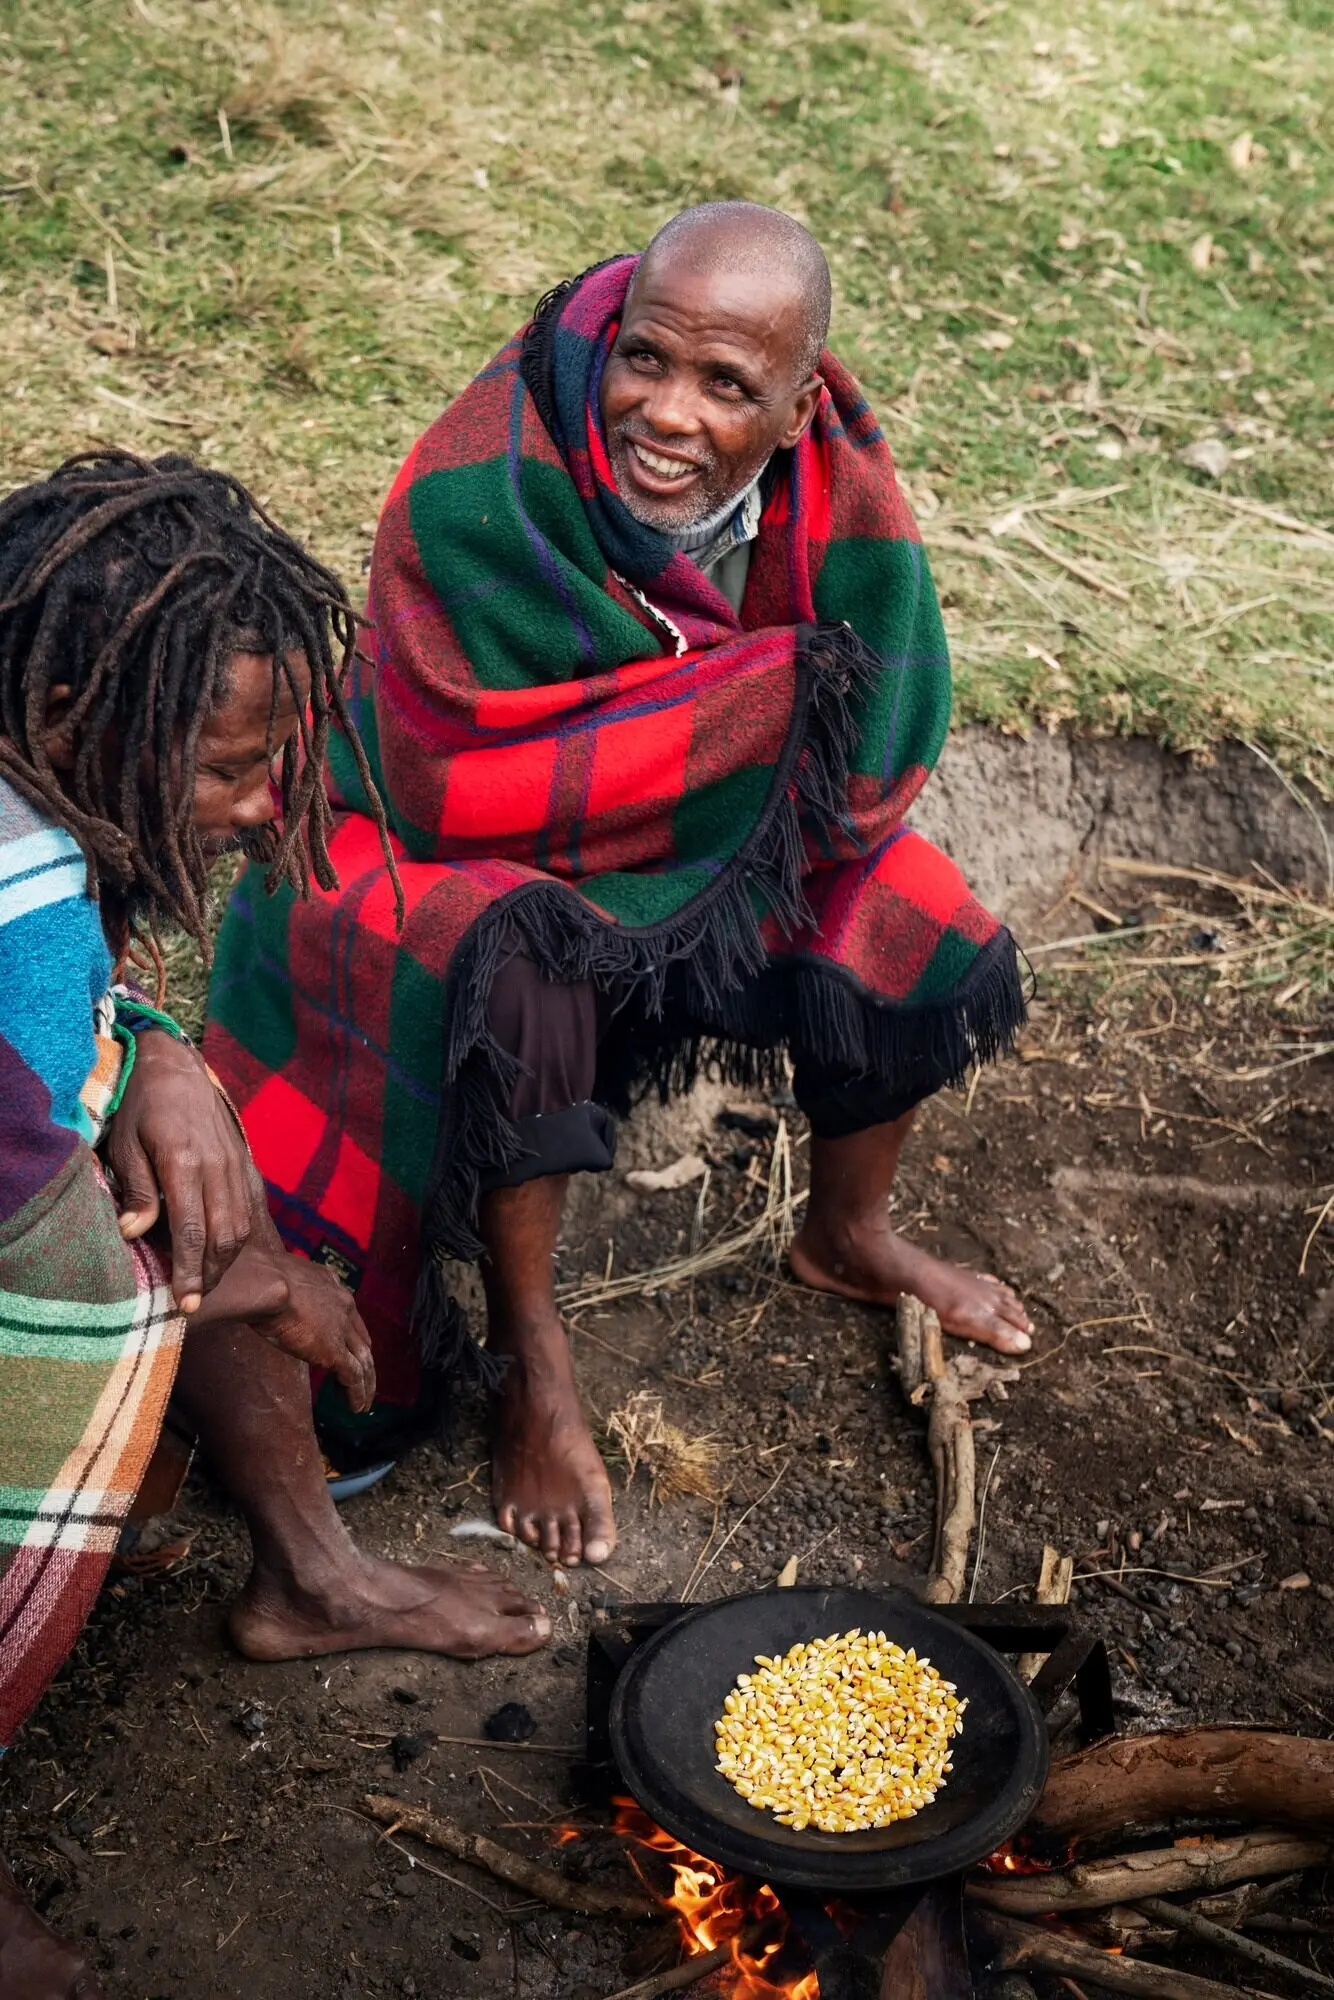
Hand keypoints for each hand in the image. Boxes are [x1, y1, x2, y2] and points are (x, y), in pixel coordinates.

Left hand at [106, 1030, 252, 1311]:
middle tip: (194, 1303)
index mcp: (184, 1162)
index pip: (191, 1229)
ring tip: (204, 1283)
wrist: (175, 1066)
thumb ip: (136, 1189)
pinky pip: (246, 1208)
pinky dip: (236, 1237)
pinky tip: (219, 1252)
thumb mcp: (125, 1144)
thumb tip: (134, 1234)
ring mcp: (234, 1164)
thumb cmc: (140, 1106)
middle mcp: (217, 1166)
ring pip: (240, 1225)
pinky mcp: (242, 1162)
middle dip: (211, 1274)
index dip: (189, 1270)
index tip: (186, 1302)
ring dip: (225, 1260)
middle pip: (224, 1235)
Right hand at [188, 1237, 376, 1412]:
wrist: (262, 1282)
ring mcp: (340, 1329)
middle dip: (364, 1359)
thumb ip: (275, 1289)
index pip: (347, 1313)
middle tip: (366, 1377)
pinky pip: (353, 1377)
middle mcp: (342, 1305)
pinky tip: (357, 1408)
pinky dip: (357, 1393)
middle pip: (361, 1339)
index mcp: (327, 1284)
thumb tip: (252, 1290)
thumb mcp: (273, 1279)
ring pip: (363, 1360)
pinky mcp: (334, 1350)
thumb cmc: (256, 1276)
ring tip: (364, 1402)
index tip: (351, 1345)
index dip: (351, 1333)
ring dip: (366, 1383)